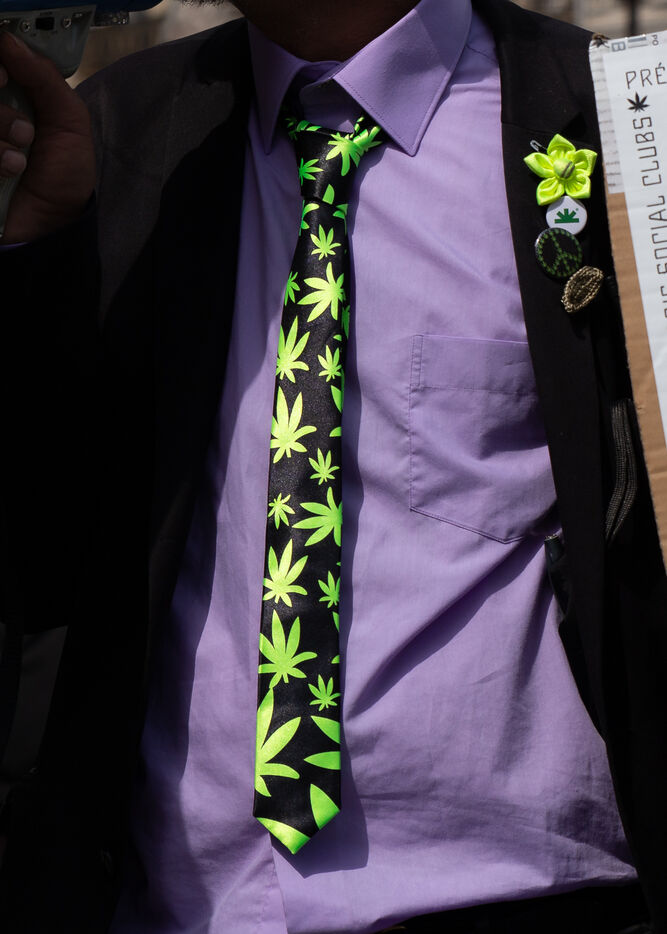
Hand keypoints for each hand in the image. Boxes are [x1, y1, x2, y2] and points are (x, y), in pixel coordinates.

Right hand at [0, 31, 94, 243]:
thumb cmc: (63, 178)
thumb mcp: (70, 123)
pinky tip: (7, 173)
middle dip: (0, 108)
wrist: (52, 229)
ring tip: (20, 160)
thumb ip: (45, 78)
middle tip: (23, 129)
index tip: (4, 74)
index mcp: (10, 92)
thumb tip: (9, 39)